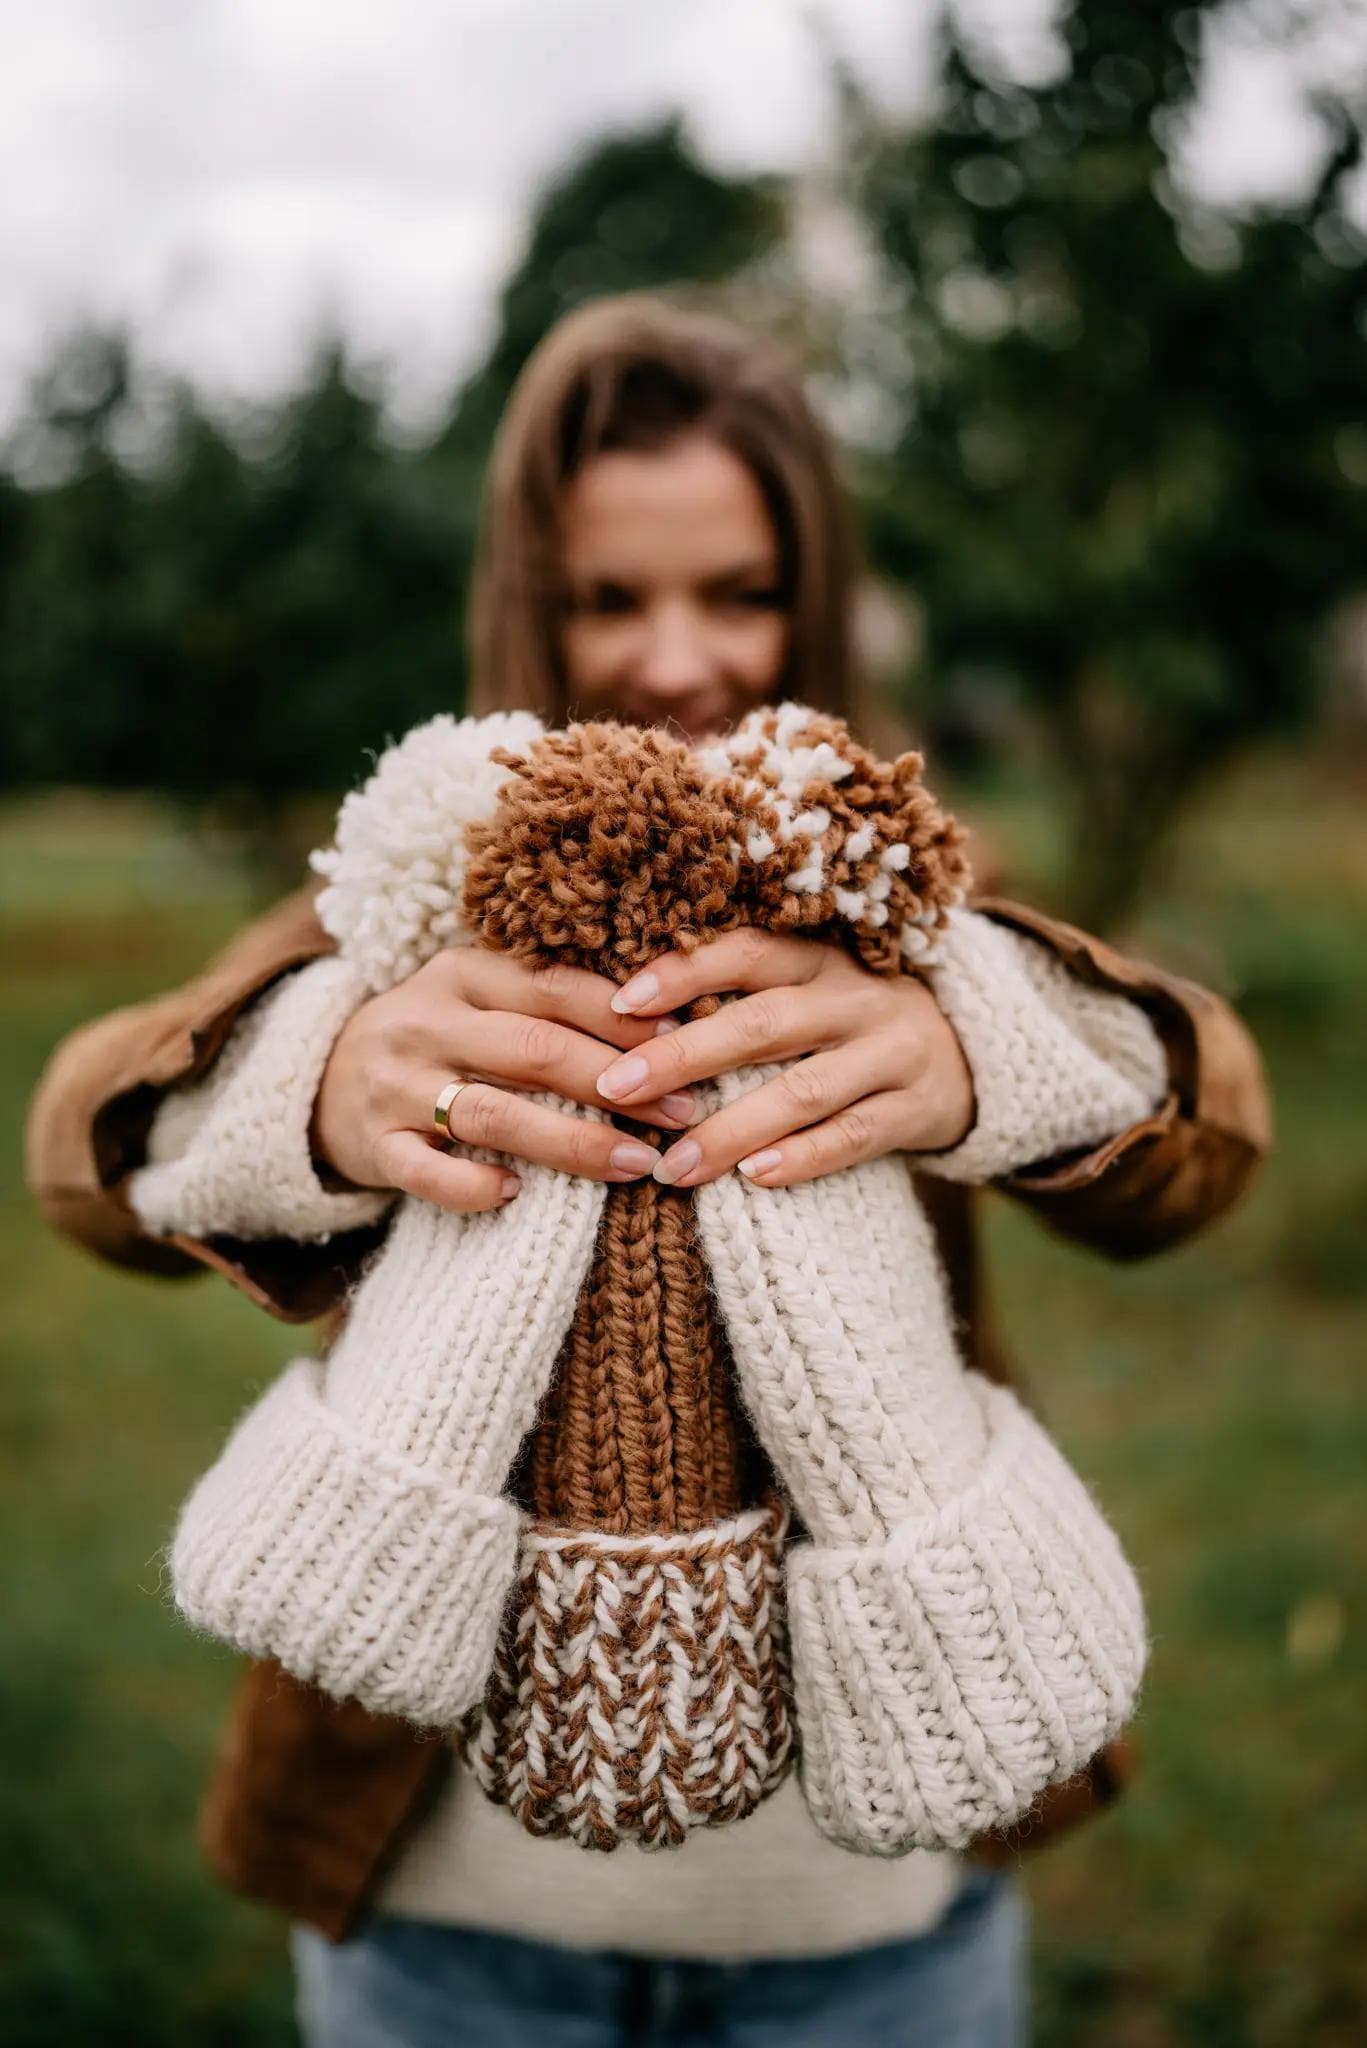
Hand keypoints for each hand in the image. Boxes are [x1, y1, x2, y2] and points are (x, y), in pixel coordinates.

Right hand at [311, 951, 697, 1212]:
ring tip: (635, 1162)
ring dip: (571, 1142)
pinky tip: (515, 1194)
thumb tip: (669, 1023)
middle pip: (532, 1050)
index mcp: (460, 973)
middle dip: (615, 1082)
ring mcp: (396, 1087)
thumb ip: (549, 1002)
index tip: (684, 1045)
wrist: (323, 1081)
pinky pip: (425, 1173)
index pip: (552, 988)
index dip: (622, 1019)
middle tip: (681, 1112)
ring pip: (492, 1114)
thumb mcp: (481, 999)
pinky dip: (470, 1186)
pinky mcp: (376, 1146)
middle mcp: (426, 1023)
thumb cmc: (440, 1040)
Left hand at [591, 928, 974, 1187]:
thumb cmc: (850, 1022)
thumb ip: (743, 995)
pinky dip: (803, 1157)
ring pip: (804, 1090)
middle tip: (616, 1087)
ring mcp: (891, 1055)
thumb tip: (627, 1018)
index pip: (747, 951)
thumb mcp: (811, 989)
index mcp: (820, 958)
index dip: (684, 972)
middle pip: (764, 1023)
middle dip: (684, 1055)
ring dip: (732, 1129)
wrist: (971, 1054)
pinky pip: (854, 1137)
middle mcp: (856, 999)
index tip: (621, 1002)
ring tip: (673, 1166)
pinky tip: (753, 1178)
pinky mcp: (916, 1110)